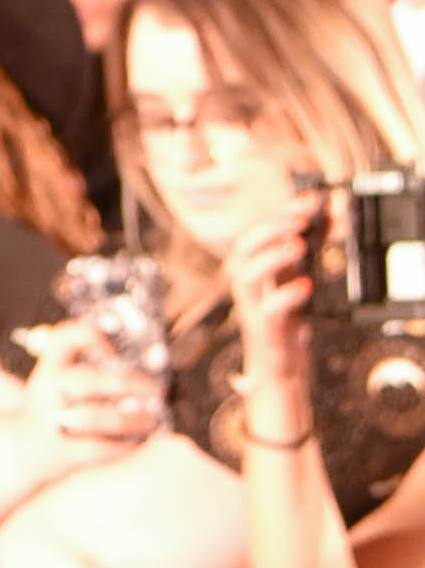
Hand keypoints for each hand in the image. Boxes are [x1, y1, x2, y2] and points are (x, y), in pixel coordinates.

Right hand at [24, 312, 165, 462]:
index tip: (115, 351)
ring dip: (133, 419)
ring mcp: (52, 421)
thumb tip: (150, 365)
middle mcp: (46, 390)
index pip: (64, 338)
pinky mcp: (61, 450)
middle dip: (129, 384)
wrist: (23, 447)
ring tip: (152, 419)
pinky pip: (99, 448)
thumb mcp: (61, 379)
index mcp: (49, 367)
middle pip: (88, 380)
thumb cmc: (58, 406)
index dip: (92, 337)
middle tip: (156, 390)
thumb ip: (94, 366)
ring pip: (97, 417)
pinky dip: (124, 445)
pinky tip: (138, 441)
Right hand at [229, 185, 323, 424]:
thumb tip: (326, 215)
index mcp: (251, 269)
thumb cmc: (283, 321)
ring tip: (298, 245)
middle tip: (299, 218)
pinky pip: (269, 311)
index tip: (309, 199)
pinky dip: (286, 295)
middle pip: (242, 247)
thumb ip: (304, 249)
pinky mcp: (265, 331)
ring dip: (271, 256)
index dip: (281, 212)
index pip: (257, 231)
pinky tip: (305, 285)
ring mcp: (252, 308)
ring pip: (246, 275)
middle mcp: (247, 286)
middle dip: (270, 227)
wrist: (279, 368)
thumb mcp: (294, 278)